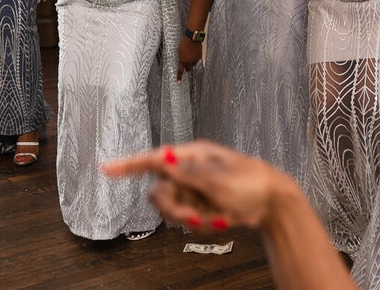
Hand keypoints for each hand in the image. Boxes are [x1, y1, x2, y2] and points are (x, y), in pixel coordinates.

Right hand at [102, 140, 296, 231]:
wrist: (273, 203)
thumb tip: (162, 160)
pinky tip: (221, 219)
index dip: (129, 164)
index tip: (106, 168)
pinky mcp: (202, 205)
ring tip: (214, 218)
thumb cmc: (250, 182)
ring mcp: (196, 190)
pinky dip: (202, 223)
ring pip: (172, 209)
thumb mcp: (218, 178)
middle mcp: (190, 171)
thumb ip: (187, 173)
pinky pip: (187, 219)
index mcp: (193, 155)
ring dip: (189, 218)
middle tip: (194, 216)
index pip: (154, 158)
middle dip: (174, 208)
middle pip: (160, 192)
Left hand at [177, 37, 201, 80]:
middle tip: (186, 64)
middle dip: (187, 67)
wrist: (193, 39)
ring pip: (193, 64)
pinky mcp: (199, 57)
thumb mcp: (179, 51)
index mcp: (183, 61)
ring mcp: (195, 60)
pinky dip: (195, 58)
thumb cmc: (184, 44)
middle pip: (189, 69)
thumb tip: (183, 61)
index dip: (179, 77)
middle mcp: (190, 62)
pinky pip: (196, 60)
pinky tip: (194, 52)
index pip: (181, 71)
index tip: (179, 82)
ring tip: (190, 54)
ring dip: (191, 62)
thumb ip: (181, 57)